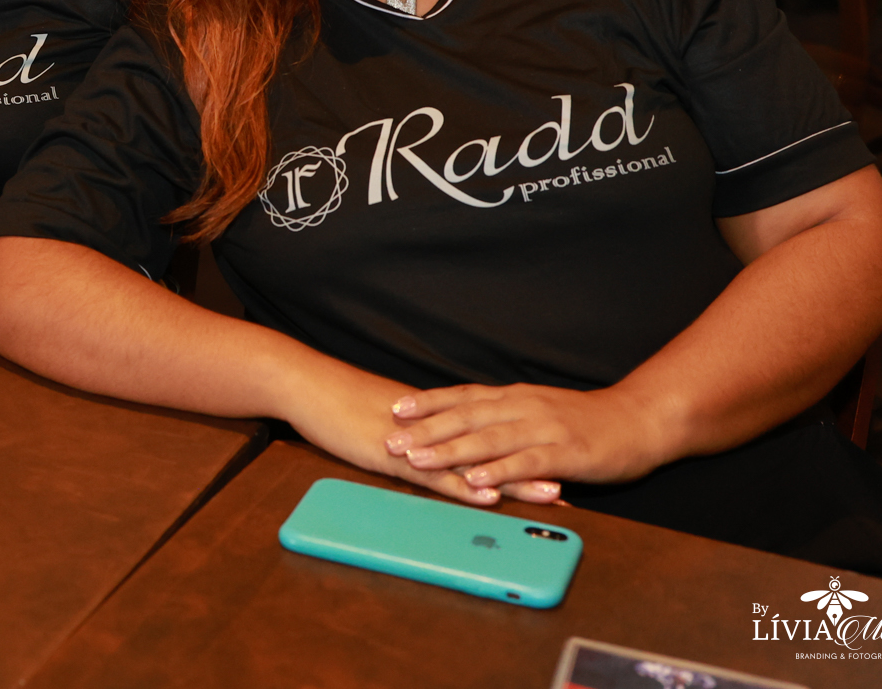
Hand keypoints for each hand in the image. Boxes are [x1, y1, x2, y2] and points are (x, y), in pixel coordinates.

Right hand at [275, 359, 563, 508]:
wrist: (306, 384)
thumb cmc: (338, 403)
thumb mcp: (384, 423)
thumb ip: (413, 435)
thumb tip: (433, 450)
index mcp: (436, 418)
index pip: (491, 433)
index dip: (525, 447)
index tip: (559, 460)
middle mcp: (435, 427)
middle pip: (494, 446)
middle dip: (534, 463)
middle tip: (575, 480)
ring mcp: (416, 441)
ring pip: (474, 461)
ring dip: (513, 478)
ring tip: (552, 494)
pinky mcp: (393, 454)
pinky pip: (434, 474)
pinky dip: (462, 486)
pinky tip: (488, 497)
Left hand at [385, 383, 672, 490]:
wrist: (641, 420)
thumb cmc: (589, 420)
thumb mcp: (542, 410)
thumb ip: (509, 417)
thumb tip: (473, 425)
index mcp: (517, 398)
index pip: (464, 396)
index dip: (429, 403)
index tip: (396, 408)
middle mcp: (524, 408)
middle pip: (466, 416)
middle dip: (426, 428)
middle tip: (390, 438)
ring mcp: (543, 429)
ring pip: (488, 438)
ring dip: (451, 450)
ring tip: (418, 459)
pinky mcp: (563, 452)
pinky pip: (524, 462)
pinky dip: (497, 471)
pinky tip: (474, 480)